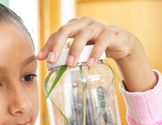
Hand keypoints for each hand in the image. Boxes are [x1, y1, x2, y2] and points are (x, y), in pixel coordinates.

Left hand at [37, 16, 156, 91]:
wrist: (120, 42)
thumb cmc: (96, 44)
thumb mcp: (80, 48)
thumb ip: (67, 53)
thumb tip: (49, 64)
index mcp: (73, 25)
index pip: (56, 33)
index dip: (47, 45)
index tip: (40, 58)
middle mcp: (83, 23)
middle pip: (66, 30)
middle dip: (57, 45)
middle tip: (52, 60)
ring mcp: (97, 26)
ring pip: (82, 35)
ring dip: (74, 50)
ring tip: (70, 64)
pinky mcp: (110, 33)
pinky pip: (101, 42)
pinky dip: (94, 53)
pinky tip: (90, 63)